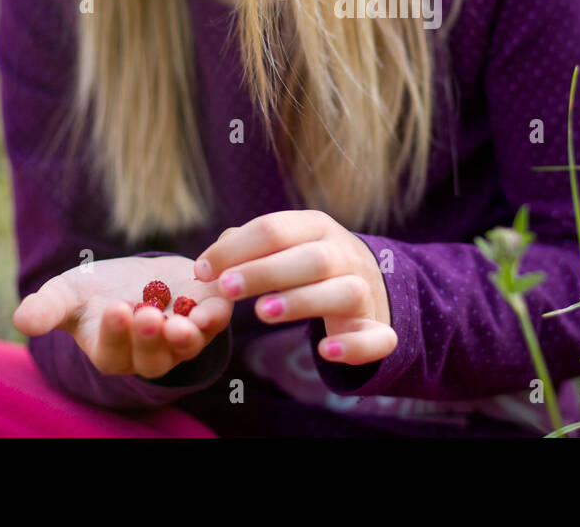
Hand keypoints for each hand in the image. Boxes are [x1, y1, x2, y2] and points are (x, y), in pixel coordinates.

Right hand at [12, 255, 232, 379]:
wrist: (135, 278)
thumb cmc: (95, 292)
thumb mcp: (67, 295)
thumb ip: (47, 308)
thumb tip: (22, 320)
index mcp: (112, 352)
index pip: (114, 352)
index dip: (115, 333)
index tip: (115, 309)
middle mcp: (150, 354)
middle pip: (153, 357)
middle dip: (150, 338)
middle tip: (148, 314)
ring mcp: (182, 338)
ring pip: (188, 346)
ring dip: (189, 335)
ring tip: (187, 319)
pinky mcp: (209, 316)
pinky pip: (218, 317)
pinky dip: (221, 304)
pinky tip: (222, 280)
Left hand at [193, 209, 394, 364]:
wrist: (370, 285)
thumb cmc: (308, 265)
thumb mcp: (284, 246)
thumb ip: (246, 249)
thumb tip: (209, 264)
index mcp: (317, 228)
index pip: (276, 228)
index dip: (236, 249)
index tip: (202, 271)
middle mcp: (345, 255)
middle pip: (312, 258)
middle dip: (265, 271)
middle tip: (225, 288)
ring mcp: (366, 291)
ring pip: (345, 292)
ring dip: (303, 301)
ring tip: (262, 313)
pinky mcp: (377, 329)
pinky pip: (376, 338)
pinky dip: (353, 346)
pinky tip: (324, 351)